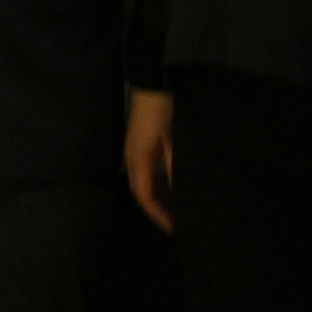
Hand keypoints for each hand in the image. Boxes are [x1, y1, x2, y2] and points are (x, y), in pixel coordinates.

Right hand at [124, 89, 174, 232]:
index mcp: (139, 161)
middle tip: (173, 223)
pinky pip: (145, 173)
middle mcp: (132, 160)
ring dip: (156, 198)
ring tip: (173, 209)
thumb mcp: (173, 141)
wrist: (150, 85)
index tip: (172, 227)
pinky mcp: (139, 146)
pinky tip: (169, 187)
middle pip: (140, 193)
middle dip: (156, 210)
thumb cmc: (162, 113)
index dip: (157, 213)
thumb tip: (179, 193)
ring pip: (142, 183)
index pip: (144, 196)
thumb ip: (175, 168)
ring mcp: (134, 152)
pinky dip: (156, 185)